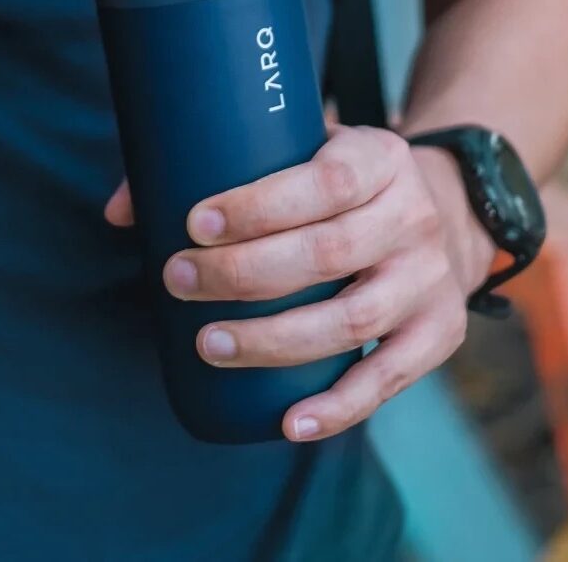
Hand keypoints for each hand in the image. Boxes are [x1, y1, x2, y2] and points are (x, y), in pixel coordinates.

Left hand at [105, 126, 495, 441]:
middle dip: (244, 274)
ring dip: (275, 340)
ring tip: (208, 344)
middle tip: (177, 280)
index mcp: (381, 158)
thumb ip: (215, 162)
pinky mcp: (439, 332)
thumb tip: (121, 211)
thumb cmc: (342, 182)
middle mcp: (413, 216)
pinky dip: (341, 406)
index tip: (194, 223)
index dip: (259, 205)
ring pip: (354, 319)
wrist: (447, 209)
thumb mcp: (303, 147)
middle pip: (330, 252)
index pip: (326, 180)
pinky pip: (391, 376)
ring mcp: (430, 278)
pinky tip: (289, 421)